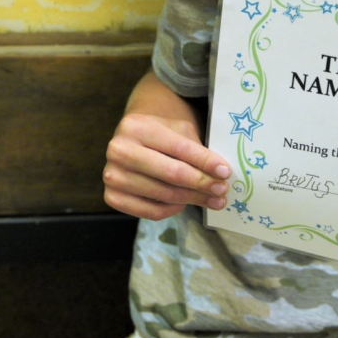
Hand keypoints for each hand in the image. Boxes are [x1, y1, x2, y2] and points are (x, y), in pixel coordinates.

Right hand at [103, 73, 232, 220]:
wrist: (131, 140)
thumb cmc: (160, 134)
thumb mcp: (178, 130)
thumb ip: (196, 149)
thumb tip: (220, 174)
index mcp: (136, 126)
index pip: (179, 148)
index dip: (205, 162)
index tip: (225, 172)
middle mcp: (119, 150)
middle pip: (171, 173)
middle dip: (202, 183)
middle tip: (222, 190)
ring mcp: (112, 175)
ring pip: (163, 194)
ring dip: (193, 199)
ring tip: (212, 200)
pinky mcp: (112, 196)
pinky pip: (149, 212)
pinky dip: (172, 210)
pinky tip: (184, 203)